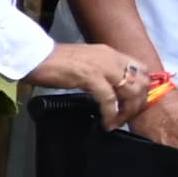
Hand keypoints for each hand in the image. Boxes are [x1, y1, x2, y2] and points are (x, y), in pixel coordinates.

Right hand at [23, 41, 148, 127]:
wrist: (34, 56)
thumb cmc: (54, 62)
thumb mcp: (85, 62)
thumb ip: (100, 71)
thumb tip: (109, 88)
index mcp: (110, 53)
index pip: (142, 69)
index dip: (143, 88)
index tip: (134, 104)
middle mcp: (111, 58)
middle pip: (141, 82)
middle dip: (138, 104)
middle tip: (126, 118)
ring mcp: (102, 66)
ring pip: (130, 92)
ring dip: (126, 112)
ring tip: (116, 123)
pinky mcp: (90, 77)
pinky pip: (109, 99)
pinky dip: (110, 114)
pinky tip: (106, 123)